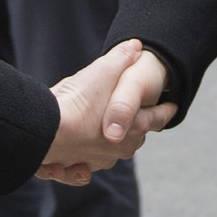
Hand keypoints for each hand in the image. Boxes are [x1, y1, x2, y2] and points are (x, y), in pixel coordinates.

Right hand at [39, 42, 176, 185]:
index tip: (172, 108)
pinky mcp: (71, 170)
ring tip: (107, 137)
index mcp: (133, 127)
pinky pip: (80, 169)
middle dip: (136, 129)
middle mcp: (118, 150)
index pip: (156, 118)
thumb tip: (135, 46)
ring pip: (107, 156)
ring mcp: (94, 162)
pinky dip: (80, 165)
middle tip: (140, 120)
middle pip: (134, 139)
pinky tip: (78, 160)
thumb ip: (121, 58)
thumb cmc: (78, 102)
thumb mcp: (103, 71)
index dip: (165, 111)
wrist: (44, 131)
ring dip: (107, 146)